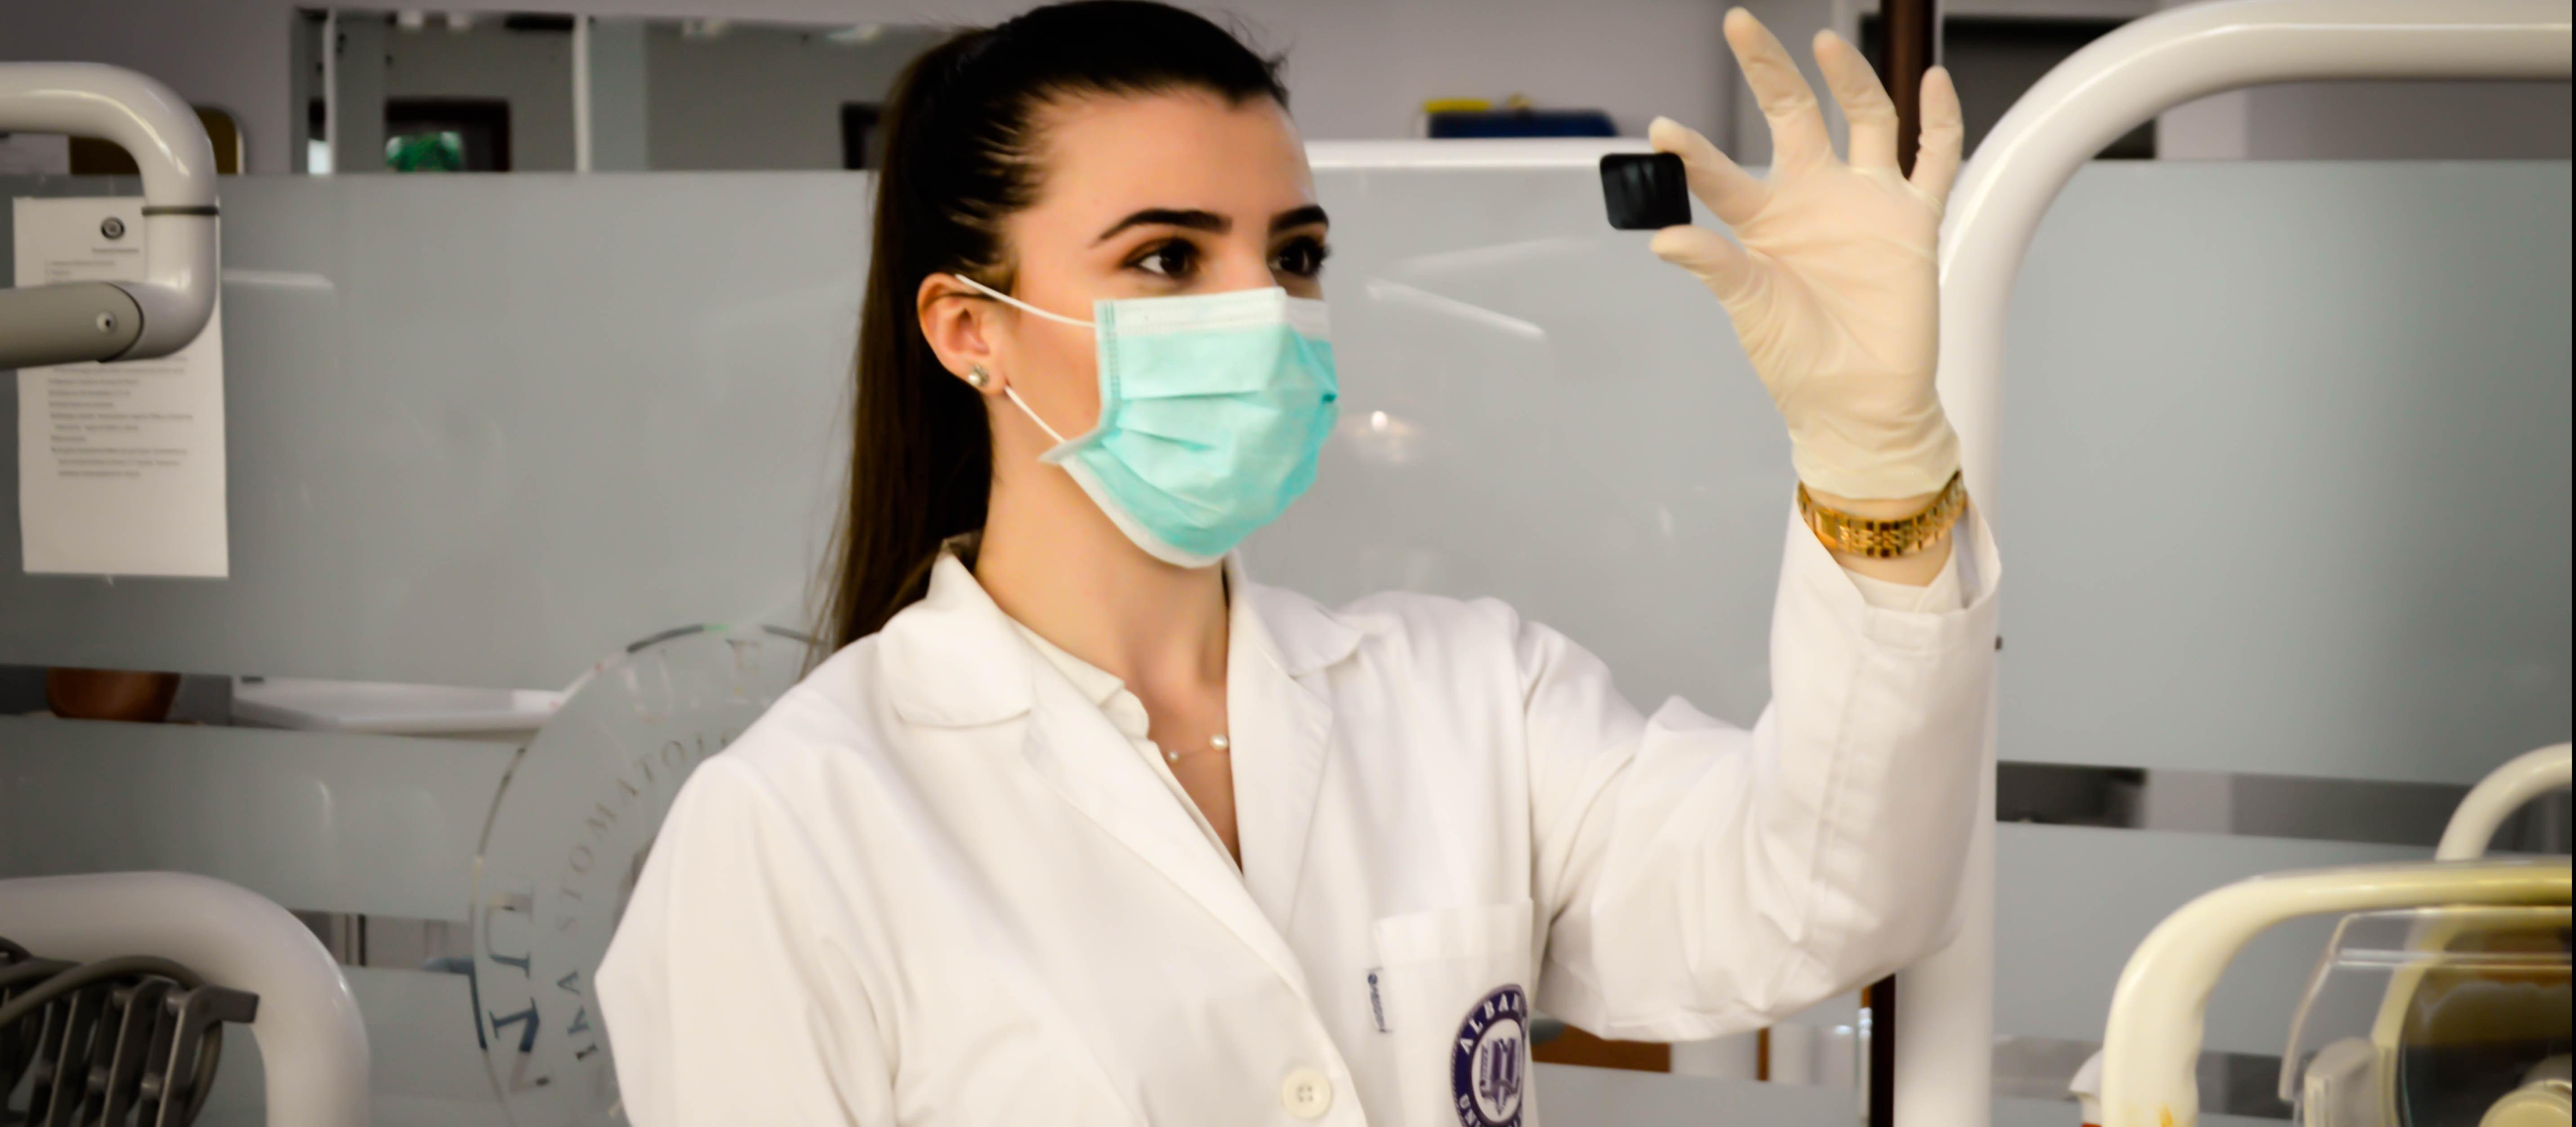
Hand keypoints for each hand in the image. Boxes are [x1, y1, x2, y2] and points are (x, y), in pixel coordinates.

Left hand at [1650, 8, 1964, 500]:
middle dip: (1770, 71)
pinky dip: (1940, 118)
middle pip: (1793, 115)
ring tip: (1825, 44)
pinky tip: (1933, 78)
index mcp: (1765, 222)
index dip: (1692, 151)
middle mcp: (1815, 199)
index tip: (1660, 130)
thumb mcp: (1750, 310)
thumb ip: (1716, 265)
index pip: (1722, 173)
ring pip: (1864, 119)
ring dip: (1849, 79)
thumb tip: (1663, 237)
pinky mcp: (1914, 220)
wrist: (1860, 405)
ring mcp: (1867, 203)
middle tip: (1739, 25)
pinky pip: (1933, 158)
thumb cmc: (1799, 362)